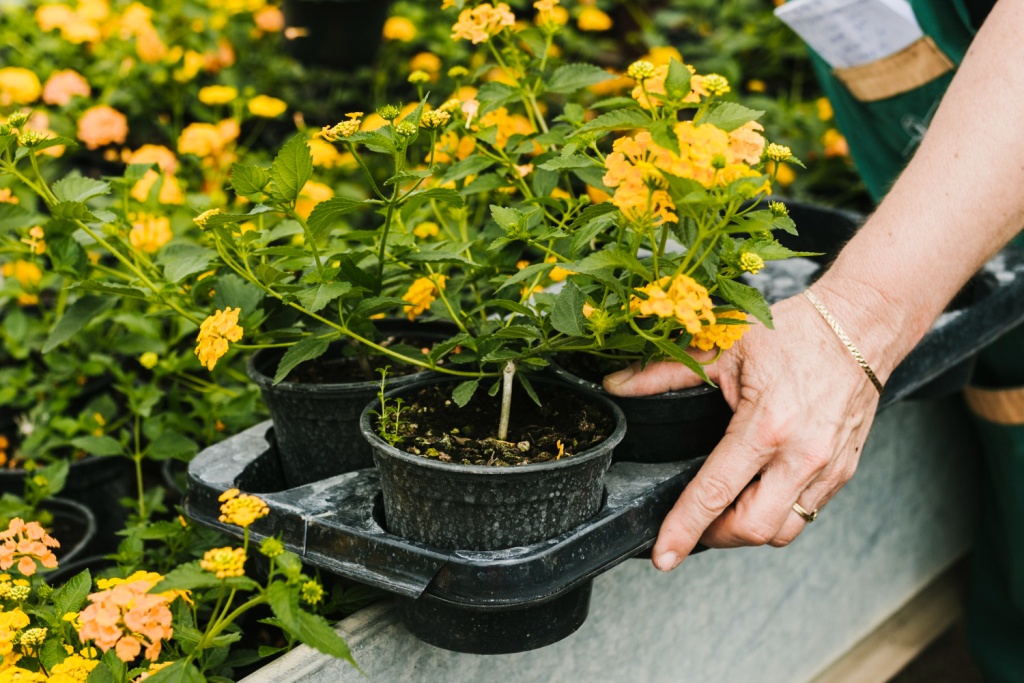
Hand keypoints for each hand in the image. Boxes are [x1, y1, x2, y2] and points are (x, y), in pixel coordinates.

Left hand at [603, 290, 885, 571]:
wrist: (859, 326)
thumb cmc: (792, 332)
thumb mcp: (722, 346)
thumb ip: (664, 374)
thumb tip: (615, 385)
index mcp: (765, 426)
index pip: (714, 493)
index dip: (683, 529)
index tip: (664, 556)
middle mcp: (801, 455)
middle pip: (752, 529)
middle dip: (714, 537)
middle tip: (693, 526)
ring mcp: (827, 468)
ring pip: (783, 531)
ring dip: (748, 530)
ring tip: (725, 510)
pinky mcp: (844, 471)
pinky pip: (806, 513)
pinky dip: (777, 514)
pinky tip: (759, 494)